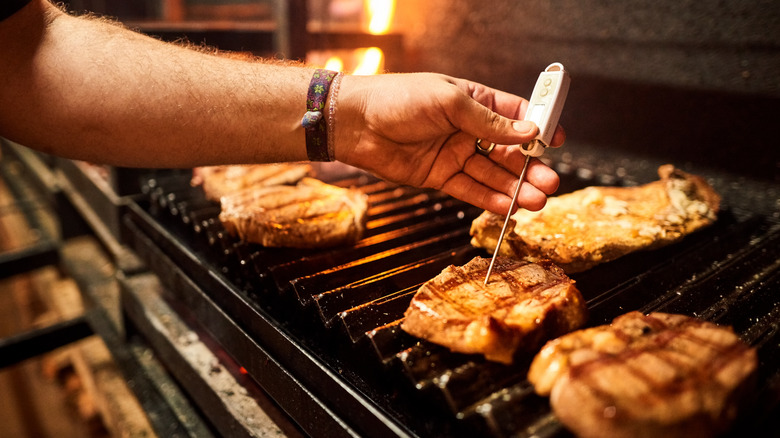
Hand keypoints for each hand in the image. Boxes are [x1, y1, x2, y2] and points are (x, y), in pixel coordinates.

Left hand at [334, 73, 562, 214]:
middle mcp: (468, 129)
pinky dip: (490, 200)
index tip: (557, 141)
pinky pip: (471, 190)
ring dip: (516, 188)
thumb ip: (489, 121)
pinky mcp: (440, 176)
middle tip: (550, 182)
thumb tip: (529, 130)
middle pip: (509, 152)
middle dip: (530, 168)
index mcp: (475, 101)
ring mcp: (455, 154)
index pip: (516, 114)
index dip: (538, 127)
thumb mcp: (449, 102)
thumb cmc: (398, 99)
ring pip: (493, 175)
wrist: (355, 124)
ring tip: (537, 201)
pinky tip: (510, 208)